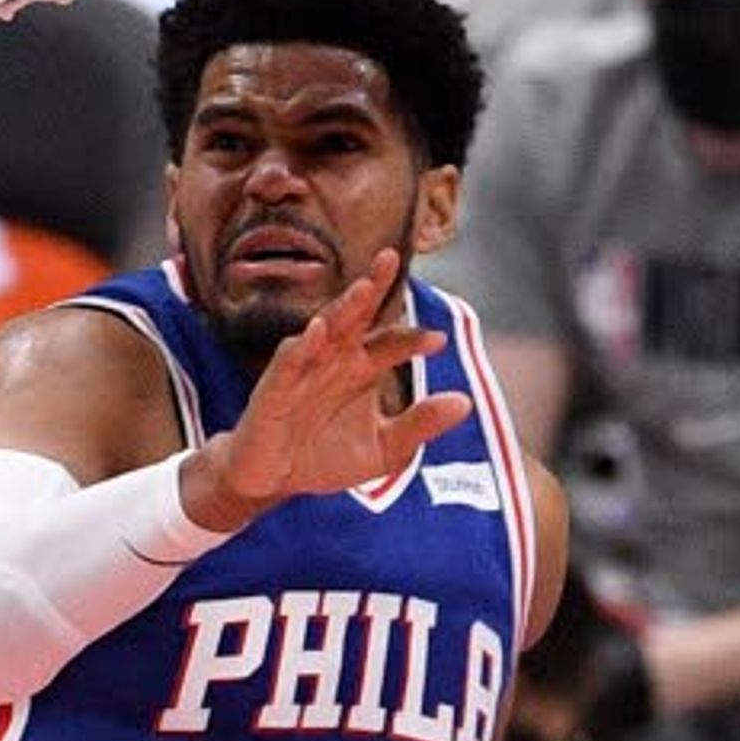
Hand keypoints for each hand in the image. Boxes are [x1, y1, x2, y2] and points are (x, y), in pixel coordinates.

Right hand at [181, 255, 465, 532]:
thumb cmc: (325, 459)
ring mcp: (303, 370)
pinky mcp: (275, 389)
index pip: (391, 342)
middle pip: (355, 315)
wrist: (274, 483)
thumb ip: (420, 425)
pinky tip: (317, 330)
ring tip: (362, 289)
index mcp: (361, 369)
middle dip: (371, 286)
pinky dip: (302, 346)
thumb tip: (465, 402)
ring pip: (324, 329)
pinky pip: (289, 362)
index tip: (439, 341)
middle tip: (390, 257)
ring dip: (342, 308)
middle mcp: (333, 360)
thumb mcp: (384, 450)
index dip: (413, 340)